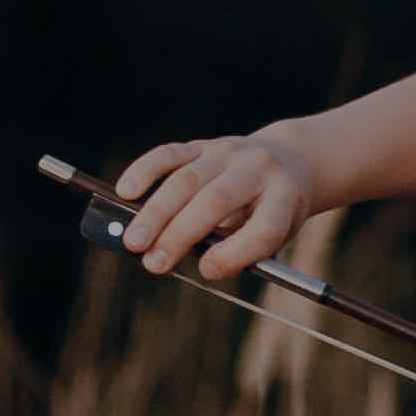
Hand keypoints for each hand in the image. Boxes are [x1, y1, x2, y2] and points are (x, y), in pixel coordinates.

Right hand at [112, 128, 322, 279]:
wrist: (290, 160)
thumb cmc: (273, 210)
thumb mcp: (274, 233)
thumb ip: (237, 248)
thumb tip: (184, 257)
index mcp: (284, 199)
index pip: (264, 228)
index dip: (234, 253)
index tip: (207, 270)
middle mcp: (258, 170)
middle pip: (217, 201)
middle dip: (180, 235)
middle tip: (153, 263)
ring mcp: (229, 152)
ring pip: (187, 180)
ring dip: (155, 213)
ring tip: (134, 242)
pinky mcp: (204, 145)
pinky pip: (170, 154)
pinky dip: (145, 171)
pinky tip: (125, 192)